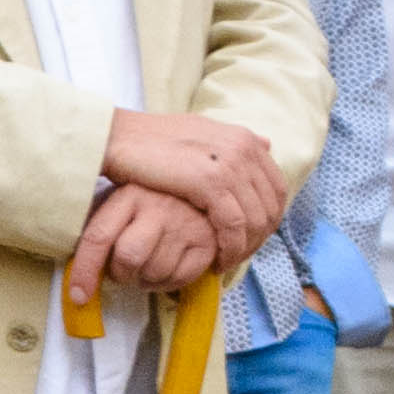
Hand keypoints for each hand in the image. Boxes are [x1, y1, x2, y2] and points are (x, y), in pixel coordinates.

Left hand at [64, 180, 231, 301]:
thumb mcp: (121, 201)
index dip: (85, 270)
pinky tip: (165, 270)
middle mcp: (157, 207)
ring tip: (146, 266)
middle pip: (129, 258)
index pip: (99, 236)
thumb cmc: (150, 203)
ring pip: (154, 273)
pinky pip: (179, 279)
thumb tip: (77, 269)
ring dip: (144, 280)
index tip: (79, 295)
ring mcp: (185, 224)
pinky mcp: (206, 242)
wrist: (203, 190)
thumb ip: (101, 227)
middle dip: (120, 274)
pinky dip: (166, 284)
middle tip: (122, 270)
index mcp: (127, 194)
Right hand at [96, 104, 287, 253]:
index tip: (250, 240)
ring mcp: (229, 164)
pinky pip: (233, 226)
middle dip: (259, 239)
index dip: (268, 220)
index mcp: (243, 138)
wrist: (116, 137)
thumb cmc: (150, 141)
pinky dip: (230, 248)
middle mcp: (243, 148)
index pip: (276, 188)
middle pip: (270, 207)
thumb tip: (267, 144)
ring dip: (244, 249)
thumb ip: (232, 143)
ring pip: (255, 220)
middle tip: (238, 256)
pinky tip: (216, 259)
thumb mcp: (200, 132)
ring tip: (226, 261)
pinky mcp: (210, 182)